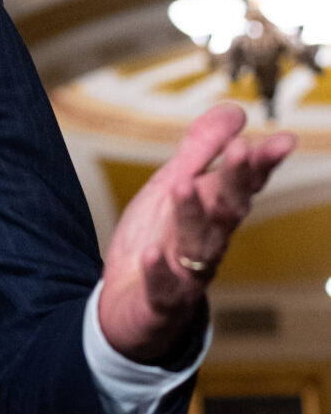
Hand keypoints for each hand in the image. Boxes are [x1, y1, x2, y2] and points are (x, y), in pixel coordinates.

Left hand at [98, 102, 294, 362]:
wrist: (131, 303)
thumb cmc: (159, 240)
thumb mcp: (175, 185)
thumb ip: (202, 150)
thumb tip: (236, 110)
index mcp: (213, 213)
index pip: (243, 186)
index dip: (261, 164)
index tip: (282, 140)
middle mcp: (208, 241)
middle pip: (227, 211)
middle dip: (235, 181)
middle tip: (242, 149)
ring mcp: (186, 272)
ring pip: (197, 244)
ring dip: (192, 215)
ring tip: (183, 184)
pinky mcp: (160, 300)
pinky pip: (162, 287)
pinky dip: (158, 272)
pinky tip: (151, 256)